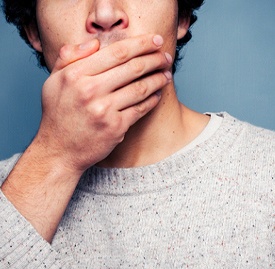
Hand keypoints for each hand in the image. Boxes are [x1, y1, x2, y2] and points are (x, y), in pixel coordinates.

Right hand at [36, 34, 171, 172]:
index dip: (141, 44)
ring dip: (158, 79)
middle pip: (133, 68)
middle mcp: (90, 91)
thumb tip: (95, 43)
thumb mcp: (53, 81)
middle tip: (167, 57)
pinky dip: (152, 100)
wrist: (59, 150)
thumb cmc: (58, 114)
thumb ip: (69, 56)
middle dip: (155, 59)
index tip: (156, 40)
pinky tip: (157, 94)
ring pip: (140, 88)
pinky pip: (140, 109)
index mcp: (76, 75)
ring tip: (166, 74)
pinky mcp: (115, 128)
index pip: (117, 52)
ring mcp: (104, 110)